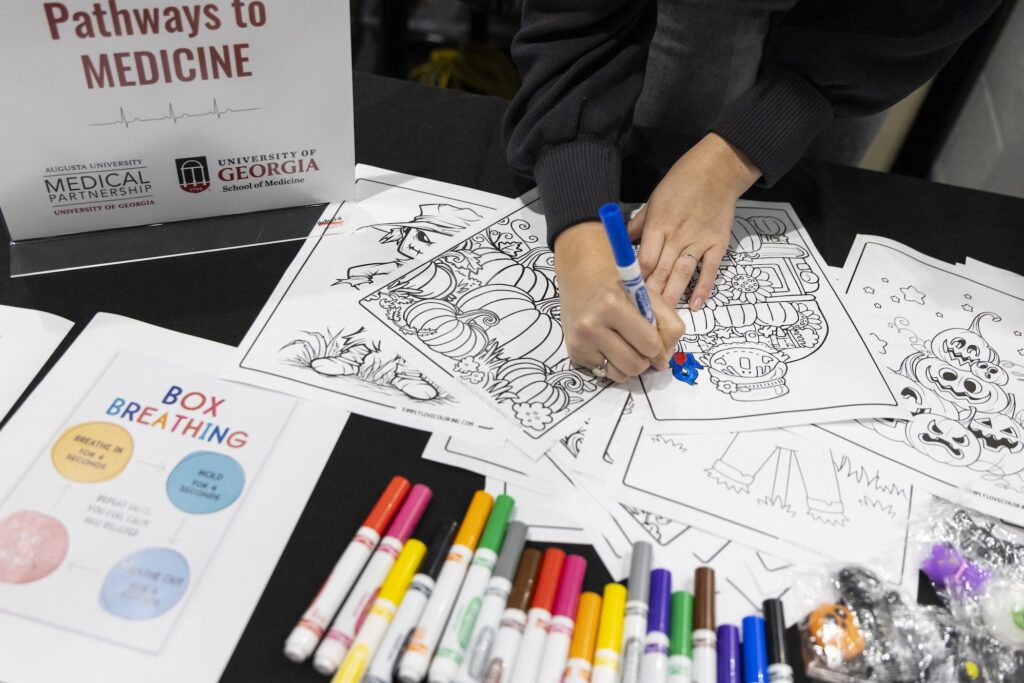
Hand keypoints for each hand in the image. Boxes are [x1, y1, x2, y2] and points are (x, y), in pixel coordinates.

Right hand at [555, 222, 685, 381]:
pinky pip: (604, 374)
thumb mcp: (649, 297)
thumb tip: (663, 362)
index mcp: (612, 305)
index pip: (650, 345)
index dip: (660, 348)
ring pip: (620, 375)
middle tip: (642, 345)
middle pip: (635, 365)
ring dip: (629, 366)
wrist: (581, 278)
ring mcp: (580, 342)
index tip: (658, 343)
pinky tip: (609, 347)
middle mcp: (591, 325)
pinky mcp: (574, 353)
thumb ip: (668, 326)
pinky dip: (613, 365)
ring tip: (627, 347)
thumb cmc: (619, 287)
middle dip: (645, 359)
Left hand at [630, 133, 760, 309]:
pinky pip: (710, 270)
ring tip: (664, 318)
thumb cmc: (682, 182)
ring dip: (673, 296)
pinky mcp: (718, 243)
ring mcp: (699, 240)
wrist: (718, 168)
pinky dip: (703, 288)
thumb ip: (638, 225)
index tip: (628, 297)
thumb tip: (618, 242)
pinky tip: (695, 305)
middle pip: (661, 271)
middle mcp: (678, 235)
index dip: (636, 280)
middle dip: (651, 296)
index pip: (644, 260)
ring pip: (683, 273)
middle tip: (642, 317)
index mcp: (658, 225)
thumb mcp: (654, 200)